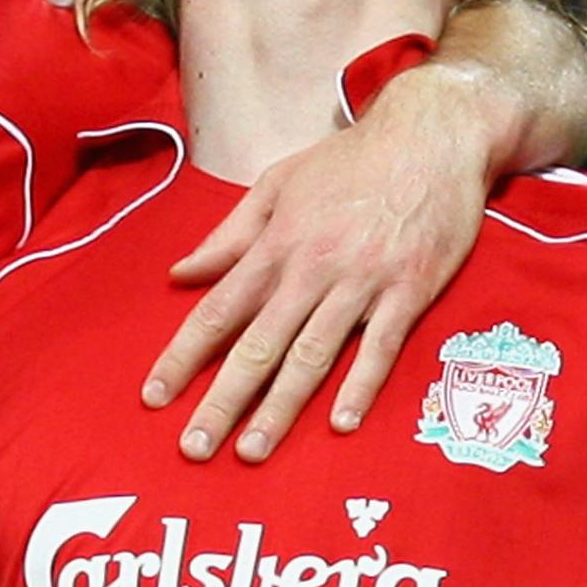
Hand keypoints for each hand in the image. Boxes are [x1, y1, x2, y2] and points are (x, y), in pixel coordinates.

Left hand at [143, 93, 489, 460]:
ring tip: (251, 451)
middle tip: (193, 448)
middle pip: (257, 346)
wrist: (432, 134)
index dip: (183, 357)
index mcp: (275, 246)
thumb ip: (230, 234)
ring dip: (279, 407)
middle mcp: (311, 270)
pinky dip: (359, 385)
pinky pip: (380, 346)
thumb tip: (181, 274)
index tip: (154, 397)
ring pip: (311, 356)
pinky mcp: (408, 290)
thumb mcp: (278, 184)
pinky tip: (338, 423)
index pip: (216, 310)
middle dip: (222, 401)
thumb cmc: (350, 160)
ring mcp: (361, 282)